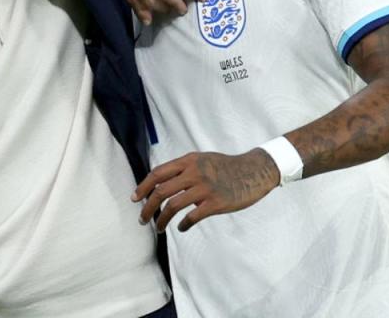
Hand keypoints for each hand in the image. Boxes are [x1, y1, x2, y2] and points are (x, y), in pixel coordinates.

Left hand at [132, 149, 279, 232]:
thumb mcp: (202, 159)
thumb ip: (183, 168)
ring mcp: (205, 188)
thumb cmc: (226, 167)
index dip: (143, 187)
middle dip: (147, 208)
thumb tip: (161, 182)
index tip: (135, 199)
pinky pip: (192, 217)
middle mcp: (194, 172)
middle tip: (142, 219)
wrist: (253, 171)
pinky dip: (183, 225)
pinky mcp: (216, 203)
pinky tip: (182, 228)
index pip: (157, 173)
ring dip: (162, 220)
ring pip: (173, 206)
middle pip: (161, 191)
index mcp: (188, 161)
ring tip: (159, 228)